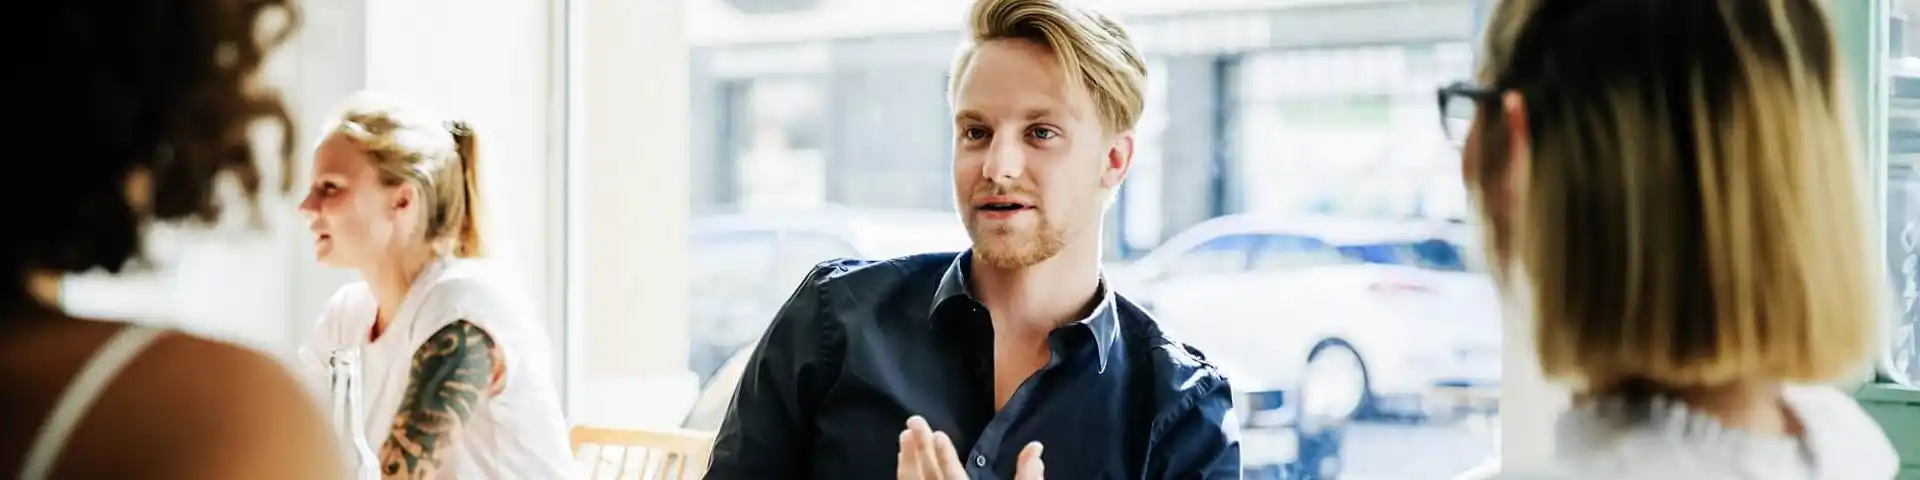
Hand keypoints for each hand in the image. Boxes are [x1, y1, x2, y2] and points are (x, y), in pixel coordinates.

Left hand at [897, 416, 1044, 479]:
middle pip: (930, 477)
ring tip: (904, 435)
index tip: (938, 434)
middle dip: (921, 449)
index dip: (946, 458)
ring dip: (908, 460)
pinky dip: (905, 474)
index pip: (954, 479)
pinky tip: (903, 460)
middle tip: (913, 421)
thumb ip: (1028, 478)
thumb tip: (1035, 447)